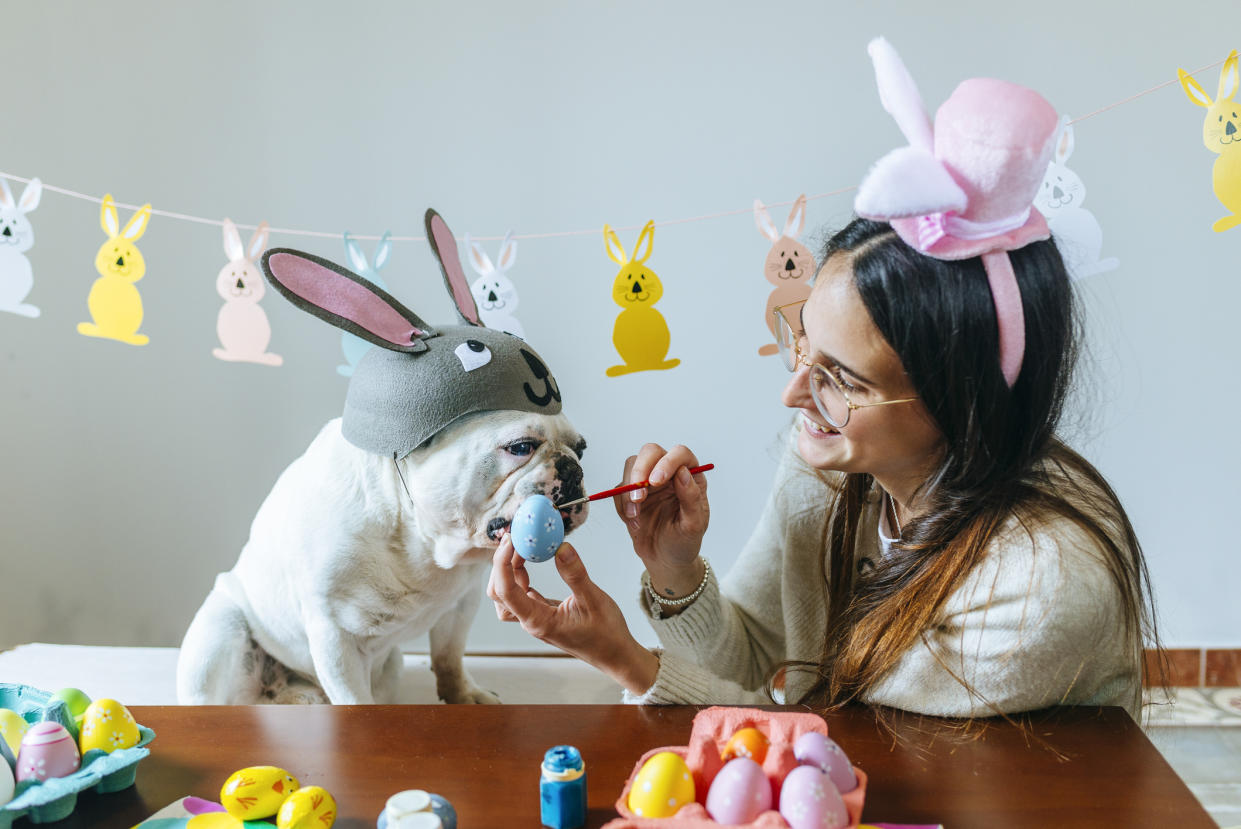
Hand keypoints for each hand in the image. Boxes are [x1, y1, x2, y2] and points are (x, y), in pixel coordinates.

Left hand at [486, 534, 659, 694]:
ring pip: (507, 595)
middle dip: (501, 565)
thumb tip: (560, 547)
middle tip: (514, 540)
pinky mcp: (542, 614)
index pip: (507, 592)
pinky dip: (520, 576)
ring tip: (522, 549)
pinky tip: (530, 562)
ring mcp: (536, 618)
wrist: (615, 655)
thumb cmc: (606, 633)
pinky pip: (521, 594)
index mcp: (539, 621)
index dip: (502, 564)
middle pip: (499, 594)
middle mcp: (532, 621)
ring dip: (508, 571)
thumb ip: (575, 574)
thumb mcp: (594, 600)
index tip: (510, 541)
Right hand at [613, 443, 709, 593]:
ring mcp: (648, 482)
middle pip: (650, 452)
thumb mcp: (694, 525)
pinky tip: (634, 523)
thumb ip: (691, 498)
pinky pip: (619, 490)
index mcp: (690, 477)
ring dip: (629, 491)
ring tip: (636, 515)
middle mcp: (669, 474)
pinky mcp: (631, 494)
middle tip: (639, 496)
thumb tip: (683, 473)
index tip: (656, 481)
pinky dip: (622, 506)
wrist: (665, 560)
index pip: (679, 454)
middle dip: (640, 471)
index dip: (666, 462)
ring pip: (631, 467)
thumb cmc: (684, 542)